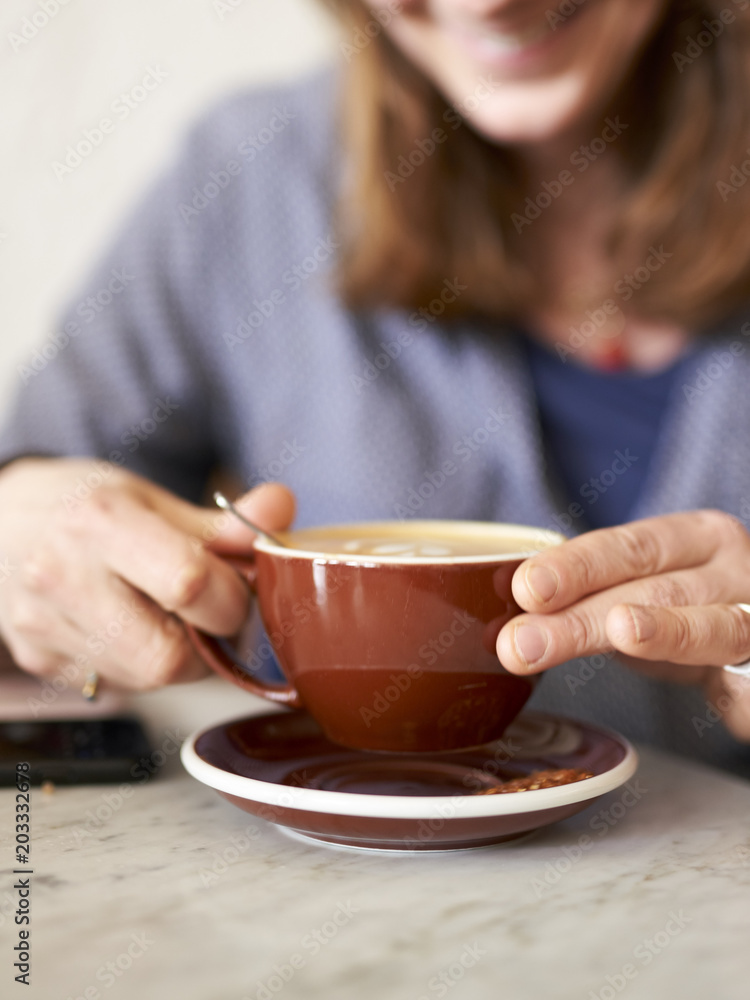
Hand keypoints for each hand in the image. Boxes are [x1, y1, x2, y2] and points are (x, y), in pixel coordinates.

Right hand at [0, 458, 294, 690]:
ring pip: (144, 681)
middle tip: (209, 615)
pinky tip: (131, 628)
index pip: (188, 584)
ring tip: (169, 617)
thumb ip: (219, 522)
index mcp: (101, 522)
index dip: (231, 598)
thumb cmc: (82, 505)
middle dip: (208, 643)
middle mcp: (63, 575)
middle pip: (166, 656)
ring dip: (178, 658)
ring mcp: (43, 625)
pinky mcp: (37, 658)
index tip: (236, 588)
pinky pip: (114, 685)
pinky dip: (139, 666)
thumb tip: (281, 510)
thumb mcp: (149, 497)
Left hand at [496, 510, 749, 740]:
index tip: (524, 588)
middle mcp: (732, 569)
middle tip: (523, 641)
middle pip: (655, 588)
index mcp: (694, 538)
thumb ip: (588, 603)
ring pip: (710, 625)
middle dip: (584, 616)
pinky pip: (748, 678)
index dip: (575, 566)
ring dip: (662, 631)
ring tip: (621, 630)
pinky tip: (719, 698)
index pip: (628, 547)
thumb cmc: (695, 611)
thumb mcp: (642, 595)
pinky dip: (735, 690)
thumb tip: (511, 628)